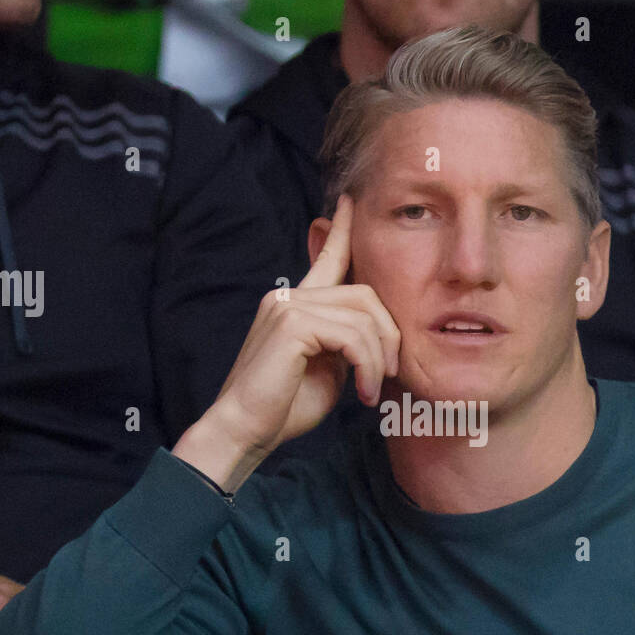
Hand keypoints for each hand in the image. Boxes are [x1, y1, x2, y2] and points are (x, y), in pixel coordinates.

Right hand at [174, 194, 400, 489]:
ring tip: (371, 390)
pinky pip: (353, 336)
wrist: (245, 432)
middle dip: (389, 334)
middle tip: (389, 373)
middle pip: (366, 293)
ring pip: (364, 315)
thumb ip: (347, 342)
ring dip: (379, 358)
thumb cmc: (284, 408)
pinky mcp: (292, 325)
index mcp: (296, 304)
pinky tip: (362, 394)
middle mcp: (290, 297)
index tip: (351, 202)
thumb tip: (375, 332)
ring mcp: (288, 307)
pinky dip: (367, 367)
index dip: (343, 229)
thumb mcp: (328, 369)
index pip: (327, 256)